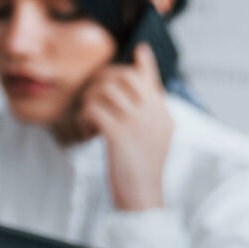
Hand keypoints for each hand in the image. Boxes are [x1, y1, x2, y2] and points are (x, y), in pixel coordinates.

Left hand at [71, 58, 173, 210]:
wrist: (143, 198)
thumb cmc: (143, 168)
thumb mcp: (156, 136)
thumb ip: (151, 111)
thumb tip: (144, 91)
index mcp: (163, 114)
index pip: (152, 79)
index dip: (143, 63)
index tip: (139, 49)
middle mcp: (153, 114)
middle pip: (124, 76)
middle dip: (103, 79)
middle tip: (93, 94)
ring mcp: (137, 123)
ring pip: (106, 90)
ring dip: (90, 99)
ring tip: (88, 115)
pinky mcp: (119, 135)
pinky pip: (95, 109)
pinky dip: (85, 115)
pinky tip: (86, 127)